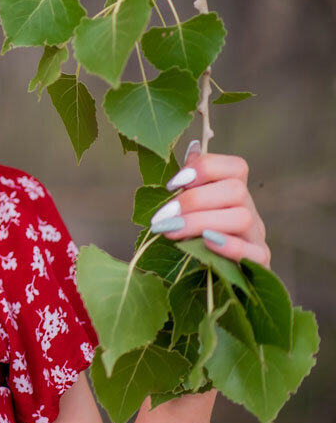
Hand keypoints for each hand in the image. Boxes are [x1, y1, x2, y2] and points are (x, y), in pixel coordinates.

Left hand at [149, 141, 270, 268]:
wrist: (211, 275)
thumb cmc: (194, 236)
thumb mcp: (189, 208)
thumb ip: (191, 182)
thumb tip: (194, 147)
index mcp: (233, 192)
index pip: (236, 167)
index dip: (204, 168)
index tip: (173, 184)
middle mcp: (249, 210)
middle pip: (236, 190)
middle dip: (194, 200)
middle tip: (163, 216)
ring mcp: (257, 236)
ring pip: (242, 217)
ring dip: (201, 222)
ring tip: (170, 231)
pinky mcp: (259, 263)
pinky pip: (254, 252)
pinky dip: (229, 246)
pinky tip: (205, 243)